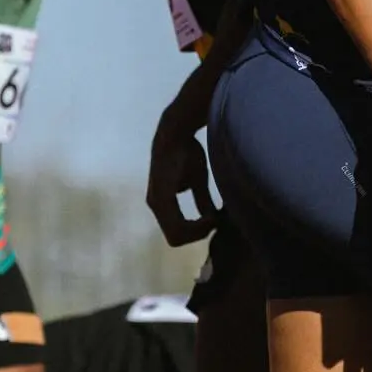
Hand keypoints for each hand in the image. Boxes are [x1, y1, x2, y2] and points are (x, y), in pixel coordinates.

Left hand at [146, 111, 218, 246]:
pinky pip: (178, 227)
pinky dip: (197, 226)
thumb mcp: (198, 180)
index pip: (178, 232)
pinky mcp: (161, 199)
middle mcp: (155, 206)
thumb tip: (212, 219)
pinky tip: (209, 216)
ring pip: (176, 236)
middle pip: (177, 238)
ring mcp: (156, 204)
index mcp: (162, 204)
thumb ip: (202, 201)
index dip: (197, 231)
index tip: (214, 219)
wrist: (177, 133)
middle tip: (215, 221)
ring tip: (213, 217)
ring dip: (199, 231)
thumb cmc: (188, 152)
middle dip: (198, 234)